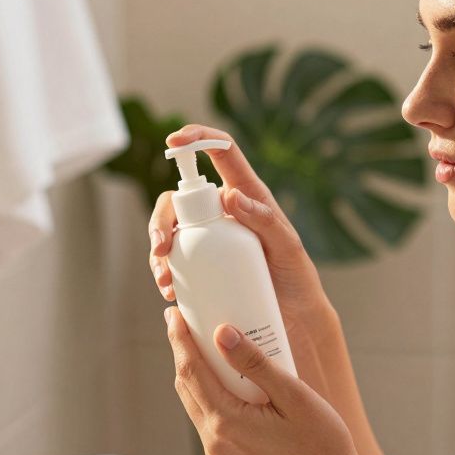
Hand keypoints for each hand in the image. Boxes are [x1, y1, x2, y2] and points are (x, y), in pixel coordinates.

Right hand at [149, 125, 334, 344]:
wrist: (294, 317)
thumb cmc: (295, 277)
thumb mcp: (288, 248)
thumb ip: (265, 219)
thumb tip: (229, 195)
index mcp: (247, 195)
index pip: (221, 153)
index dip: (197, 138)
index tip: (175, 140)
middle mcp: (222, 212)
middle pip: (178, 200)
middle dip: (160, 220)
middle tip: (161, 249)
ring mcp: (209, 238)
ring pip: (169, 231)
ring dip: (158, 252)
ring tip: (166, 282)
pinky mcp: (201, 264)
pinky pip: (174, 260)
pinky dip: (165, 273)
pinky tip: (170, 292)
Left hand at [163, 305, 362, 454]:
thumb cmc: (322, 444)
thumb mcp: (293, 396)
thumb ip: (255, 363)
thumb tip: (221, 333)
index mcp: (227, 422)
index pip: (191, 371)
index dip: (179, 339)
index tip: (174, 312)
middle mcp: (214, 440)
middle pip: (185, 385)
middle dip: (181, 351)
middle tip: (182, 320)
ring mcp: (218, 451)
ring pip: (193, 401)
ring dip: (192, 371)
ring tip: (199, 341)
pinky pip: (206, 415)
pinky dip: (206, 390)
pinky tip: (221, 374)